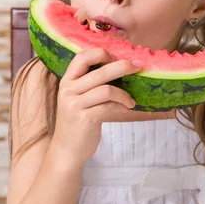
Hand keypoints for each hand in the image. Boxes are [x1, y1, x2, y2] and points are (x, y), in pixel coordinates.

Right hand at [52, 48, 140, 164]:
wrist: (67, 150)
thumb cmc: (77, 121)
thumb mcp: (78, 98)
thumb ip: (90, 84)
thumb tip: (120, 67)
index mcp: (67, 81)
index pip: (82, 57)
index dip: (101, 53)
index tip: (116, 57)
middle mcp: (68, 90)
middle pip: (100, 71)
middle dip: (123, 66)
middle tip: (138, 65)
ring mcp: (75, 105)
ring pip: (107, 89)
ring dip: (124, 93)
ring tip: (131, 100)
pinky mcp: (85, 119)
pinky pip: (109, 106)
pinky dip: (122, 104)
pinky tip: (127, 107)